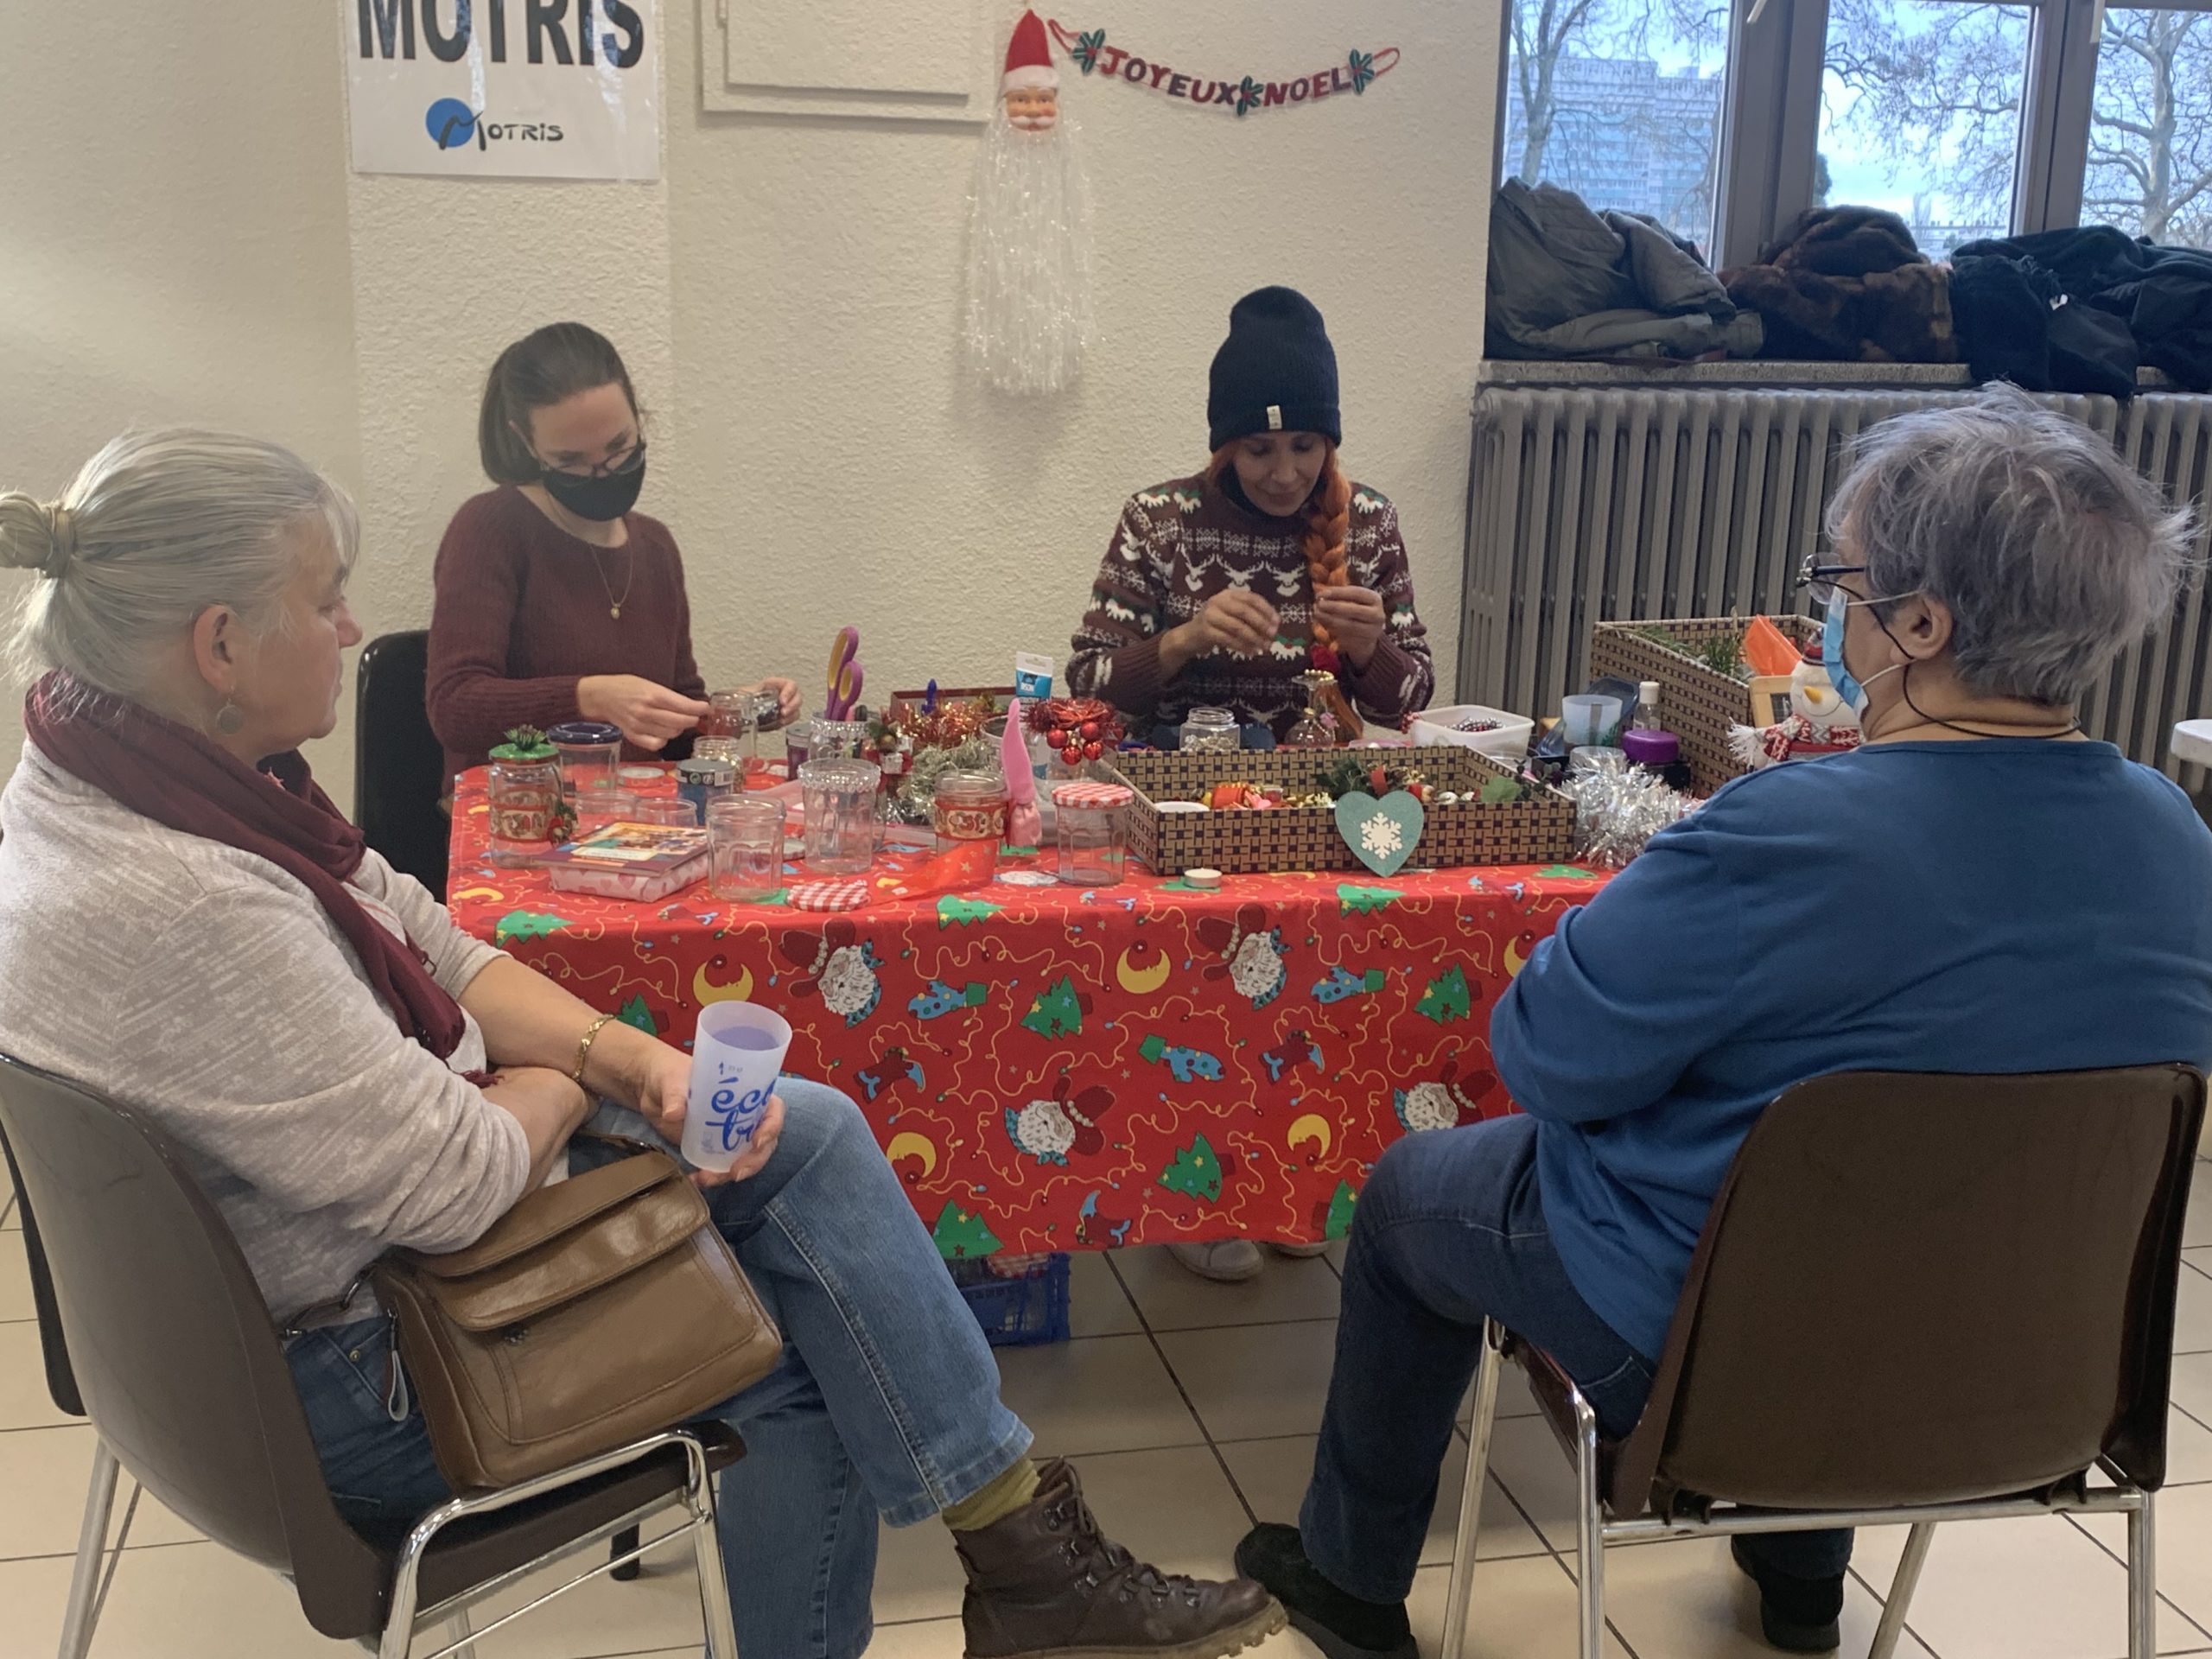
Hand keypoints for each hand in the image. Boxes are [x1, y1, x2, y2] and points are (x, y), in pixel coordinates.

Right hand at [577, 675, 710, 750]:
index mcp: (652, 694)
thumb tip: (691, 705)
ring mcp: (639, 725)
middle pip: (679, 722)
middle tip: (695, 716)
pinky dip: (663, 740)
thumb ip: (668, 695)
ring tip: (677, 723)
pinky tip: (663, 733)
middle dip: (692, 720)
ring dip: (679, 729)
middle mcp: (646, 711)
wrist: (600, 695)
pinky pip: (655, 744)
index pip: (683, 705)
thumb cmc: (626, 687)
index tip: (706, 708)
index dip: (699, 708)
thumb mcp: (648, 683)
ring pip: (670, 734)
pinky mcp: (633, 735)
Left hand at [626, 1036, 785, 1187]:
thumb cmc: (670, 1074)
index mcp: (746, 1092)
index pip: (773, 1110)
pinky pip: (722, 1167)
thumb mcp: (673, 1080)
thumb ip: (676, 1095)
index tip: (757, 1142)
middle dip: (753, 1161)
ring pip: (745, 1159)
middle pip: (764, 1142)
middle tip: (735, 1173)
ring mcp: (730, 1134)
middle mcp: (744, 1115)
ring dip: (731, 1173)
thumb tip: (674, 1113)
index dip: (772, 1127)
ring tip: (706, 1179)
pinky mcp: (713, 1149)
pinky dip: (713, 1177)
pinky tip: (695, 1180)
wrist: (652, 1090)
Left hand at [742, 677, 802, 729]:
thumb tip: (741, 697)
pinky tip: (781, 722)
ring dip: (792, 713)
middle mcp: (779, 694)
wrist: (735, 712)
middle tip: (784, 711)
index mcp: (772, 685)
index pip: (789, 684)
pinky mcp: (780, 717)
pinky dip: (788, 721)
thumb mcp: (744, 694)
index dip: (789, 691)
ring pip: (796, 707)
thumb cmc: (738, 700)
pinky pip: (791, 718)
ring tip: (782, 718)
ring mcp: (781, 706)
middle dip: (793, 704)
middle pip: (796, 695)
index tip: (783, 701)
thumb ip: (747, 694)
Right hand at [1181, 588, 1280, 658]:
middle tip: (1273, 636)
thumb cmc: (1217, 624)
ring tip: (1264, 647)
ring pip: (1237, 627)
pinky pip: (1228, 639)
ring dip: (1254, 638)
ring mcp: (1210, 615)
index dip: (1266, 610)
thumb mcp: (1232, 615)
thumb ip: (1250, 617)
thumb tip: (1273, 627)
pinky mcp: (1206, 631)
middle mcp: (1218, 601)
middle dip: (1261, 624)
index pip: (1251, 598)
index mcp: (1228, 594)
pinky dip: (1242, 647)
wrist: (1190, 636)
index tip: (1278, 622)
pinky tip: (1251, 652)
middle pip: (1244, 611)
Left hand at [1314, 586, 1388, 668]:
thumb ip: (1339, 596)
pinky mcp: (1364, 644)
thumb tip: (1320, 593)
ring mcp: (1372, 631)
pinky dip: (1332, 631)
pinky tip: (1323, 625)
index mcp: (1375, 599)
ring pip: (1348, 625)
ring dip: (1329, 619)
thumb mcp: (1354, 601)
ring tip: (1317, 614)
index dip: (1338, 592)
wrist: (1368, 635)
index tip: (1322, 593)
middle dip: (1333, 606)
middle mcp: (1377, 615)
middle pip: (1353, 610)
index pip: (1356, 593)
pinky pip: (1346, 637)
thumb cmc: (1357, 613)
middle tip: (1318, 604)